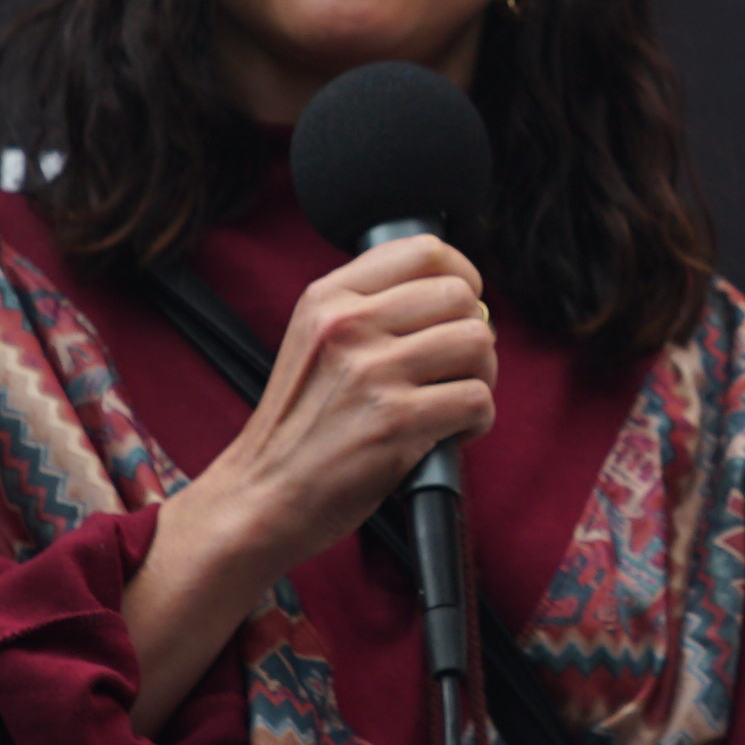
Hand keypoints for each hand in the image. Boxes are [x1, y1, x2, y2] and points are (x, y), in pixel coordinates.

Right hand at [174, 236, 494, 577]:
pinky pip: (476, 399)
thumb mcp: (315, 341)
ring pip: (477, 344)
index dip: (462, 276)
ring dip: (481, 377)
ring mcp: (371, 372)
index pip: (424, 250)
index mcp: (328, 297)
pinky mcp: (394, 421)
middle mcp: (348, 325)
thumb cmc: (299, 426)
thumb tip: (461, 297)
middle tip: (458, 368)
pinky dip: (477, 421)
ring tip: (454, 400)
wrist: (263, 494)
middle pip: (460, 297)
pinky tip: (451, 433)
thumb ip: (371, 309)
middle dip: (473, 334)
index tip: (462, 308)